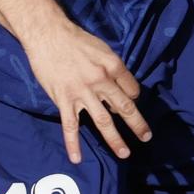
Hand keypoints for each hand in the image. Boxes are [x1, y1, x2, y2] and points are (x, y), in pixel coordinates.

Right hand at [20, 17, 152, 162]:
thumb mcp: (102, 48)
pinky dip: (73, 144)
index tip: (130, 101)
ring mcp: (81, 93)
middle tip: (146, 137)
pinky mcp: (63, 100)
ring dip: (114, 139)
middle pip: (124, 108)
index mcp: (112, 66)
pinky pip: (70, 126)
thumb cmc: (75, 39)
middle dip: (137, 125)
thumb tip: (122, 87)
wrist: (47, 34)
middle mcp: (100, 81)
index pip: (131, 89)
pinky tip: (77, 158)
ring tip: (124, 153)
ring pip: (102, 121)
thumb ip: (113, 68)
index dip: (133, 97)